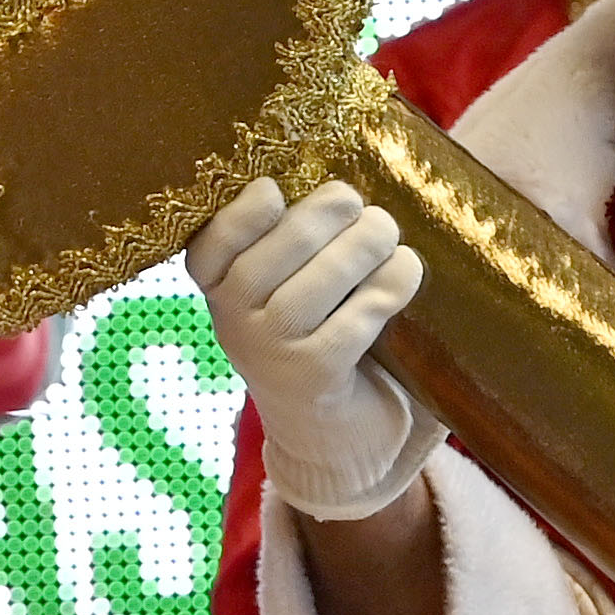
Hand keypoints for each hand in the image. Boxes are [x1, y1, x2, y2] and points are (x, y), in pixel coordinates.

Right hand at [188, 179, 432, 522]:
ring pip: (315, 284)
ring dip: (363, 246)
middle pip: (273, 251)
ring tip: (387, 234)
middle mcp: (233, 322)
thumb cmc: (315, 331)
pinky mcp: (314, 379)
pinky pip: (354, 322)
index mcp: (217, 287)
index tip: (275, 192)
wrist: (332, 433)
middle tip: (363, 208)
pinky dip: (387, 287)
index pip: (209, 242)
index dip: (242, 212)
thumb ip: (295, 236)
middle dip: (326, 215)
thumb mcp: (287, 282)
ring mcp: (271, 354)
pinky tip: (405, 272)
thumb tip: (345, 181)